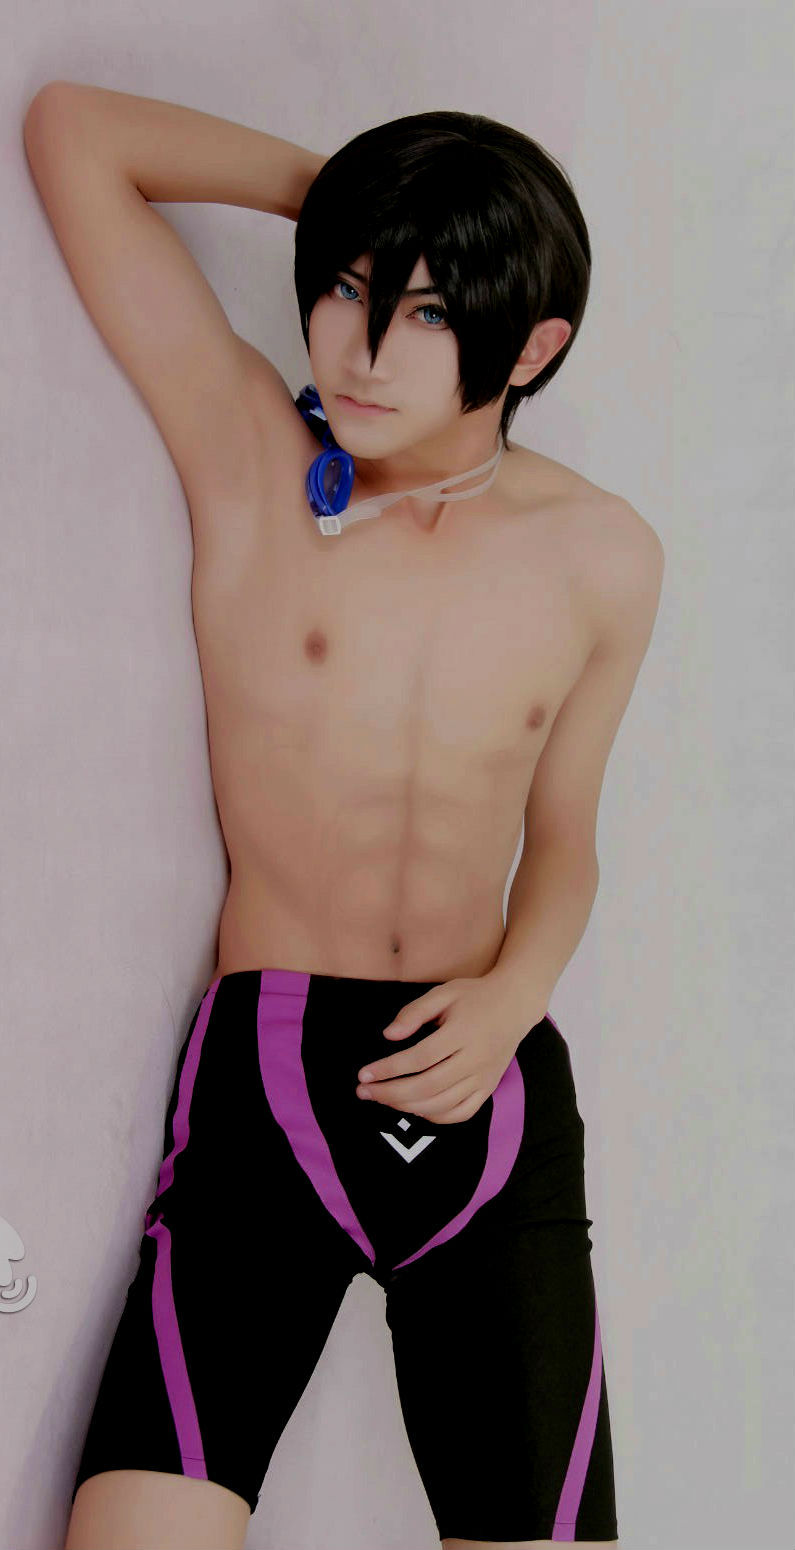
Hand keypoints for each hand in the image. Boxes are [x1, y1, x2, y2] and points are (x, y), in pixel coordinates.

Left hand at [355, 972, 544, 1124]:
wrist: (515, 1005)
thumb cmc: (475, 996)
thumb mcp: (444, 993)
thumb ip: (414, 1012)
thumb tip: (388, 1035)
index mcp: (462, 1033)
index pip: (419, 1058)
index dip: (389, 1069)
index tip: (364, 1073)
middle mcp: (474, 1060)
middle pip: (427, 1087)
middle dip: (390, 1093)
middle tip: (364, 1092)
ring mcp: (483, 1078)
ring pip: (442, 1104)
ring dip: (407, 1107)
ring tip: (382, 1099)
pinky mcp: (488, 1088)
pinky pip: (462, 1113)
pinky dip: (436, 1117)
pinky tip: (415, 1108)